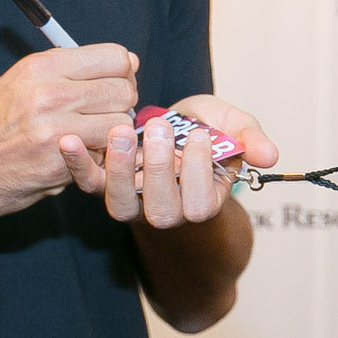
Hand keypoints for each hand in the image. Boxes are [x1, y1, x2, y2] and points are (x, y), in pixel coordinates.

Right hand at [0, 45, 137, 228]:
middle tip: (103, 116)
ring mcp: (56, 130)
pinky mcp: (59, 164)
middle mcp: (49, 93)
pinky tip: (75, 159)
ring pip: (121, 124)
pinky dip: (97, 159)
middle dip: (121, 105)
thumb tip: (127, 62)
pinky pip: (103, 155)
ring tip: (90, 139)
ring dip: (113, 135)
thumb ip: (68, 72)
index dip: (122, 72)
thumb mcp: (19, 83)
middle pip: (124, 90)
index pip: (115, 56)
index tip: (113, 85)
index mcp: (41, 66)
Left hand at [60, 95, 278, 228]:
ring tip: (122, 132)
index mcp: (202, 200)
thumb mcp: (232, 127)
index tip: (198, 135)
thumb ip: (250, 139)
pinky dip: (77, 164)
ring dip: (120, 169)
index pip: (200, 203)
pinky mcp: (105, 184)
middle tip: (160, 128)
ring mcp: (134, 200)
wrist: (173, 127)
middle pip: (161, 211)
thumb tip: (270, 155)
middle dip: (160, 169)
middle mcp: (167, 209)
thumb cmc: (204, 129)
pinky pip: (88, 183)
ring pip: (121, 204)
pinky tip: (67, 140)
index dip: (198, 173)